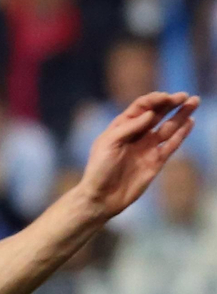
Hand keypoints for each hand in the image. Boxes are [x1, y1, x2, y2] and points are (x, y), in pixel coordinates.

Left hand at [76, 91, 199, 222]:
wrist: (102, 197)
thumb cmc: (99, 169)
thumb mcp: (108, 143)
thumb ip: (129, 127)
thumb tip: (150, 113)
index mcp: (121, 127)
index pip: (141, 108)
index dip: (153, 100)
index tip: (165, 97)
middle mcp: (136, 135)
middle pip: (157, 114)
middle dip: (170, 103)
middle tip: (184, 95)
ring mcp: (147, 147)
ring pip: (168, 127)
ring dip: (181, 115)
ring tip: (194, 102)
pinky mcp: (156, 161)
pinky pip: (171, 144)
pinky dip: (181, 133)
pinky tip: (190, 121)